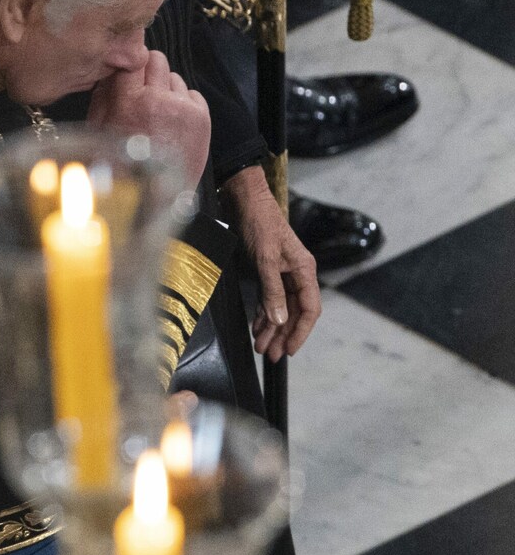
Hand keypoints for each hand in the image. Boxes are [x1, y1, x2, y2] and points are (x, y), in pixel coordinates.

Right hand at [87, 51, 210, 187]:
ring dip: (167, 90)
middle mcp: (158, 99)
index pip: (133, 57)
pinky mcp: (202, 117)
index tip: (130, 66)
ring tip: (159, 116)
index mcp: (128, 101)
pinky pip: (193, 93)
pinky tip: (174, 124)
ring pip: (175, 77)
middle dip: (149, 72)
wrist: (155, 198)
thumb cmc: (122, 168)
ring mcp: (183, 108)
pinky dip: (184, 103)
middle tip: (143, 92)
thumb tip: (112, 70)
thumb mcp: (98, 130)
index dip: (131, 61)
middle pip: (157, 60)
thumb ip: (102, 95)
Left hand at [220, 166, 319, 359]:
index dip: (301, 332)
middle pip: (294, 312)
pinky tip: (257, 327)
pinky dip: (263, 313)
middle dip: (284, 335)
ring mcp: (281, 272)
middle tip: (271, 355)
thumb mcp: (265, 257)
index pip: (309, 309)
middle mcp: (296, 273)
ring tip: (262, 347)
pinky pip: (269, 298)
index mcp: (304, 270)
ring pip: (280, 307)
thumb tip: (279, 319)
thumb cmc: (259, 222)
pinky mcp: (267, 269)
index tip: (290, 350)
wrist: (244, 199)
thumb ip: (272, 289)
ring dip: (271, 328)